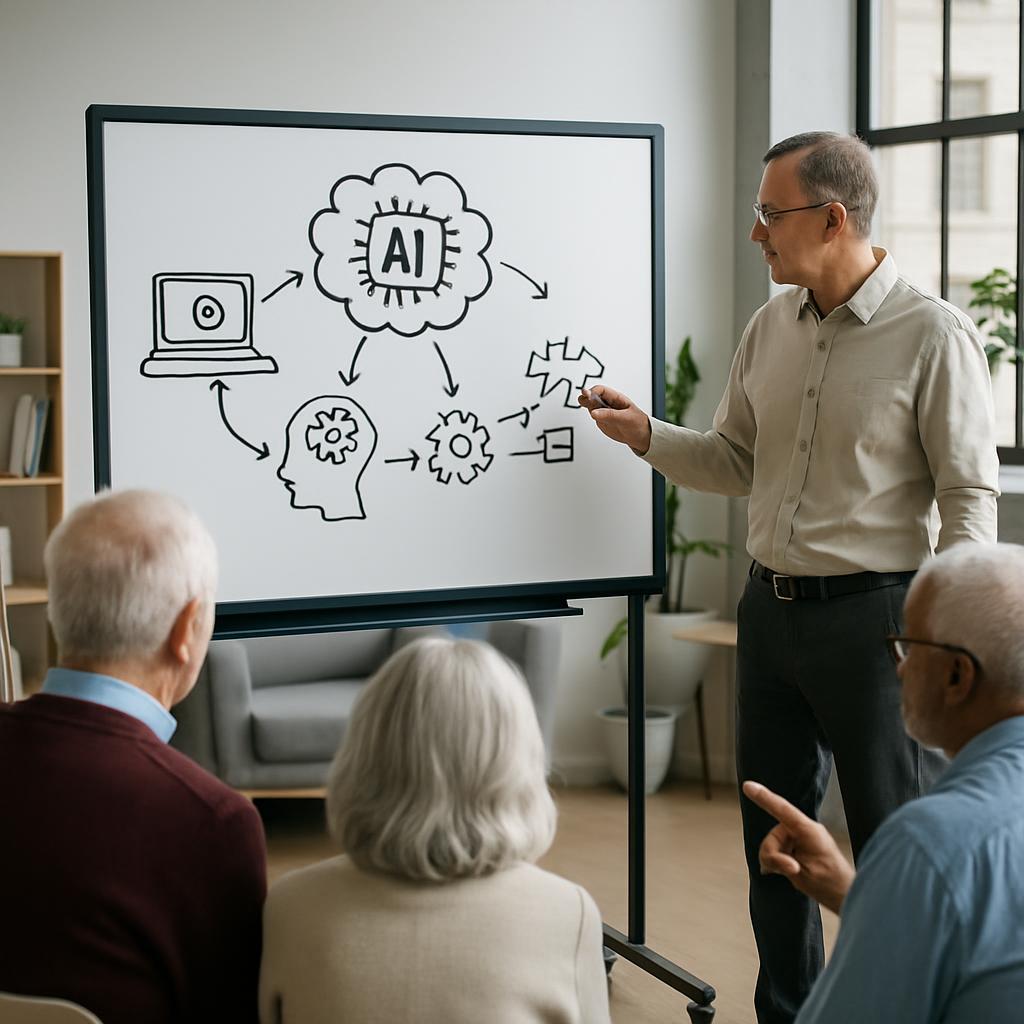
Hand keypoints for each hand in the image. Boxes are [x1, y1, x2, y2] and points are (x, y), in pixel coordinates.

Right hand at [578, 385, 652, 454]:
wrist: (641, 437)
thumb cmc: (638, 424)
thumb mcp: (625, 418)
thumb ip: (609, 415)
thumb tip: (594, 413)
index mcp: (616, 398)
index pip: (601, 390)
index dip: (593, 391)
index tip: (587, 395)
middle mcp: (609, 403)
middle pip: (593, 396)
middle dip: (586, 397)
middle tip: (583, 400)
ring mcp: (604, 412)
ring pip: (590, 405)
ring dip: (586, 405)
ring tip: (587, 407)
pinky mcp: (602, 420)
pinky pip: (593, 415)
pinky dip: (590, 415)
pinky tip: (592, 417)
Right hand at [742, 780, 855, 915]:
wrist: (844, 895)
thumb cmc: (831, 884)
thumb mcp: (804, 876)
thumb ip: (783, 864)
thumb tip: (769, 861)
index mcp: (809, 831)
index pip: (783, 810)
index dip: (764, 798)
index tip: (748, 786)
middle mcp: (803, 829)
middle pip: (773, 836)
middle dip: (773, 856)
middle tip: (790, 871)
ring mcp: (799, 837)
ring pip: (772, 845)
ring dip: (775, 861)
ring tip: (793, 874)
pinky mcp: (796, 846)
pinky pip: (776, 850)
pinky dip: (777, 862)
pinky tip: (788, 871)